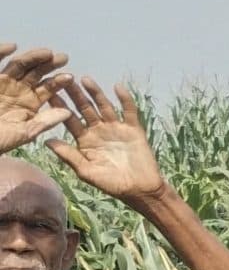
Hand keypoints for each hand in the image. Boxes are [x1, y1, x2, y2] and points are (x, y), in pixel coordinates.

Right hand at [0, 44, 68, 152]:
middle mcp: (19, 89)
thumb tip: (68, 113)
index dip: (58, 82)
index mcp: (31, 102)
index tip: (70, 77)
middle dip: (49, 65)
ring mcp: (4, 82)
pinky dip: (1, 53)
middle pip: (36, 73)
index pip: (48, 88)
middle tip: (63, 58)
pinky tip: (12, 47)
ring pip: (19, 65)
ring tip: (46, 53)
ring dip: (32, 58)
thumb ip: (44, 122)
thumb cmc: (0, 140)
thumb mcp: (24, 132)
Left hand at [46, 79, 167, 203]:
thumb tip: (46, 141)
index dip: (60, 107)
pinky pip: (129, 111)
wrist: (140, 190)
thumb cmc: (112, 184)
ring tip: (85, 79)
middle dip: (75, 95)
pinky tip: (117, 87)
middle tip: (64, 79)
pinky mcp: (134, 129)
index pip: (69, 120)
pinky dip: (124, 99)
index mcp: (85, 140)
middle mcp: (99, 131)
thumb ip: (68, 155)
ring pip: (104, 106)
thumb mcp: (86, 171)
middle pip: (85, 109)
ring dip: (95, 93)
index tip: (48, 93)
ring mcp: (116, 128)